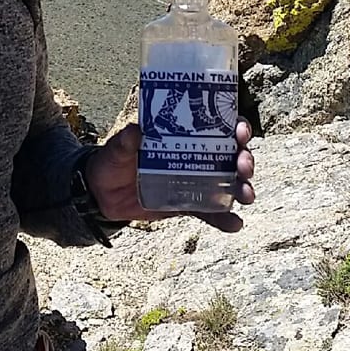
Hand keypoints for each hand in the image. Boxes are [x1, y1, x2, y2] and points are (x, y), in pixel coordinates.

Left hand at [85, 121, 256, 232]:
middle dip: (245, 159)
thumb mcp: (117, 149)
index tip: (240, 130)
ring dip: (243, 188)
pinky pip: (212, 212)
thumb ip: (126, 141)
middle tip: (243, 166)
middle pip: (232, 155)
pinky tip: (235, 224)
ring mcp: (196, 182)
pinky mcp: (189, 205)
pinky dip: (225, 219)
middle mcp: (197, 156)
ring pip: (229, 183)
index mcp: (185, 136)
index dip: (236, 126)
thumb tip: (136, 130)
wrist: (102, 194)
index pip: (218, 126)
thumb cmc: (113, 161)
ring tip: (246, 196)